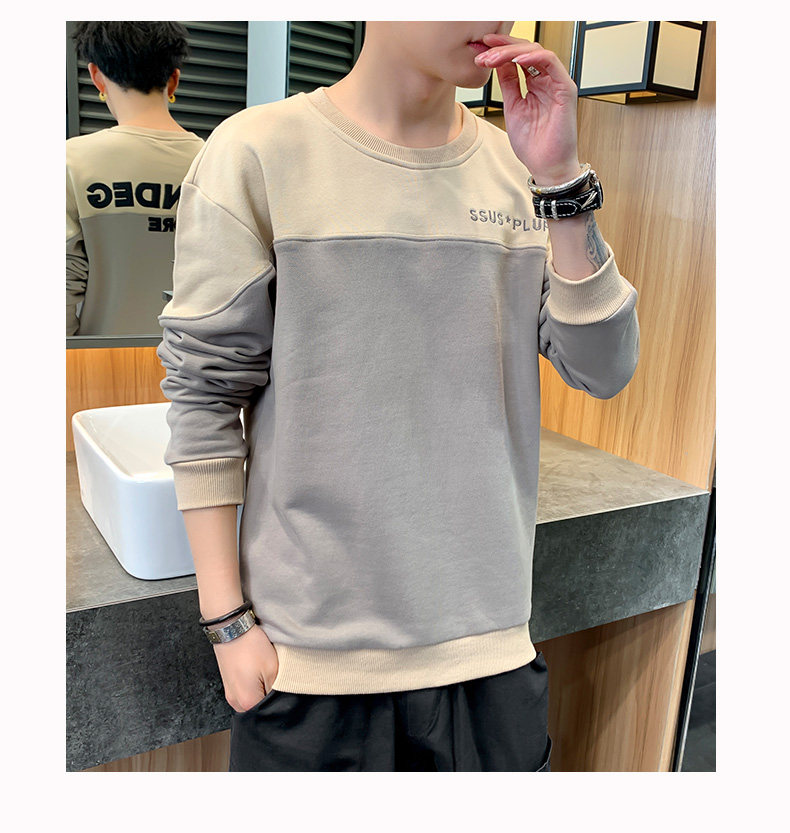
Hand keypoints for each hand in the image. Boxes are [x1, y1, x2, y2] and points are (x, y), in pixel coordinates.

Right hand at [213, 623, 279, 712]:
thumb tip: (282, 700)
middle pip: (259, 707)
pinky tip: (256, 671)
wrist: (231, 629)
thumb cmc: (250, 646)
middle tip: (273, 677)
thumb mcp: (273, 668)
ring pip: (252, 699)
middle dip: (269, 696)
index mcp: (247, 702)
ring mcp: (230, 693)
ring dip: (260, 690)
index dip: (279, 700)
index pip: (269, 712)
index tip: (282, 686)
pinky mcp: (229, 684)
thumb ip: (278, 689)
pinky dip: (253, 685)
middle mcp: (235, 702)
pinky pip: (244, 692)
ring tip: (263, 673)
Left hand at [474, 32, 580, 185]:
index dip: (500, 50)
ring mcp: (557, 83)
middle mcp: (548, 80)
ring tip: (492, 56)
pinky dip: (532, 56)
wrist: (547, 166)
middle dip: (502, 46)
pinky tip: (515, 58)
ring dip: (512, 50)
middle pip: (526, 50)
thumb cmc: (533, 145)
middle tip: (483, 47)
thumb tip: (498, 63)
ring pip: (536, 51)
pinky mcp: (565, 88)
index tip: (481, 49)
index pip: (519, 57)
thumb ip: (509, 84)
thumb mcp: (513, 107)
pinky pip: (550, 62)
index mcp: (536, 84)